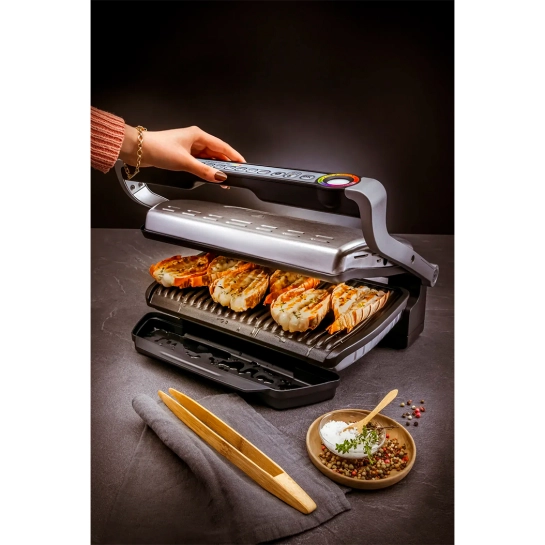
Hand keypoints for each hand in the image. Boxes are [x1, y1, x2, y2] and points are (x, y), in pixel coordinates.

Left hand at [119, 125, 245, 183]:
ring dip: (214, 168)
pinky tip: (207, 175)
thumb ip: (204, 171)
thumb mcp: (185, 162)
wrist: (139, 150)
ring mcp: (188, 147)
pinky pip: (199, 162)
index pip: (222, 146)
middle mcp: (194, 139)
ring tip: (221, 179)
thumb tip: (218, 176)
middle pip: (216, 152)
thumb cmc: (157, 148)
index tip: (242, 163)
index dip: (233, 156)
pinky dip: (204, 169)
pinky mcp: (182, 154)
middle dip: (224, 164)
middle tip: (232, 175)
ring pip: (207, 158)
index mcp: (197, 135)